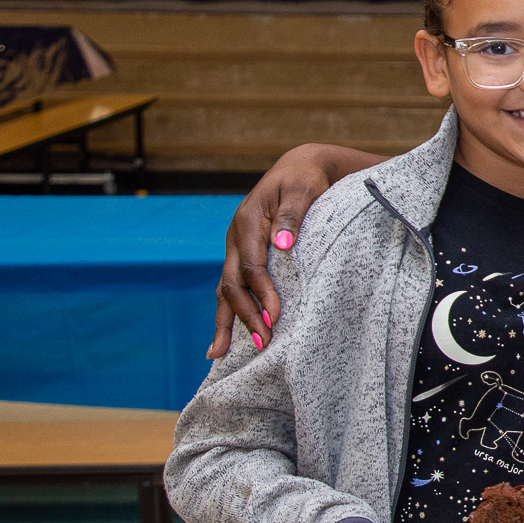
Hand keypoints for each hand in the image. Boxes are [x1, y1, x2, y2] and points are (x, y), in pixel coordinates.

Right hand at [208, 145, 339, 358]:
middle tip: (261, 344)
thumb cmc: (304, 179)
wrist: (298, 169)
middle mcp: (235, 237)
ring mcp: (235, 248)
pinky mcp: (242, 256)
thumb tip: (284, 244)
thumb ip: (294, 214)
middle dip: (244, 315)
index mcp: (247, 221)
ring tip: (218, 354)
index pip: (251, 266)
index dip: (262, 293)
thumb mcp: (303, 189)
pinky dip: (227, 312)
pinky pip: (231, 287)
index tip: (275, 317)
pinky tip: (222, 339)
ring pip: (224, 289)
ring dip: (225, 321)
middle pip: (233, 283)